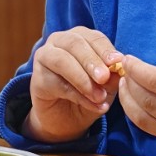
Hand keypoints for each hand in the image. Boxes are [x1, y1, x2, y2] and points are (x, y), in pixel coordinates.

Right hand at [24, 27, 123, 142]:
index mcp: (80, 37)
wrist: (67, 118)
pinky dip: (77, 95)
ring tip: (99, 96)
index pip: (93, 37)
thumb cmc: (88, 94)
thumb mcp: (106, 87)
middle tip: (104, 77)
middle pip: (75, 44)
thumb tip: (118, 70)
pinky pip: (56, 83)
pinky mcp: (37, 78)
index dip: (105, 49)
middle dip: (91, 61)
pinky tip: (92, 105)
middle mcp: (59, 41)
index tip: (117, 61)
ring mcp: (45, 57)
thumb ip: (111, 77)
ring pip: (62, 60)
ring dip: (82, 79)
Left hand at [118, 55, 155, 152]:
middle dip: (131, 85)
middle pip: (149, 102)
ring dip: (130, 102)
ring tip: (126, 86)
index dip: (137, 70)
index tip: (127, 60)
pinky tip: (137, 102)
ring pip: (146, 120)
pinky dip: (141, 115)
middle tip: (125, 72)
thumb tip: (147, 71)